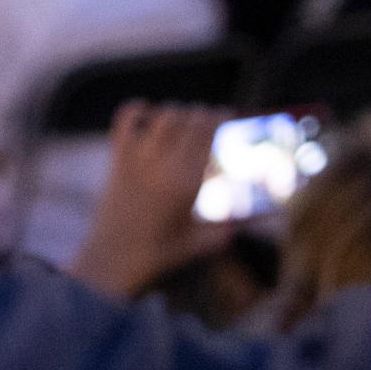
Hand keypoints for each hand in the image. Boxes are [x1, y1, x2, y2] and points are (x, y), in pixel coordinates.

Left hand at [66, 102, 238, 297]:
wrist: (113, 259)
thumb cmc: (159, 254)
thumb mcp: (200, 242)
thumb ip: (228, 228)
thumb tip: (257, 215)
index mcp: (186, 183)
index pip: (207, 134)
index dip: (220, 117)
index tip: (228, 114)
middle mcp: (163, 165)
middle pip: (188, 119)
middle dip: (202, 113)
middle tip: (209, 116)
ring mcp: (137, 159)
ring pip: (162, 116)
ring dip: (177, 112)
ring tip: (185, 118)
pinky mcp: (117, 160)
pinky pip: (125, 121)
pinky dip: (137, 110)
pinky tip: (147, 113)